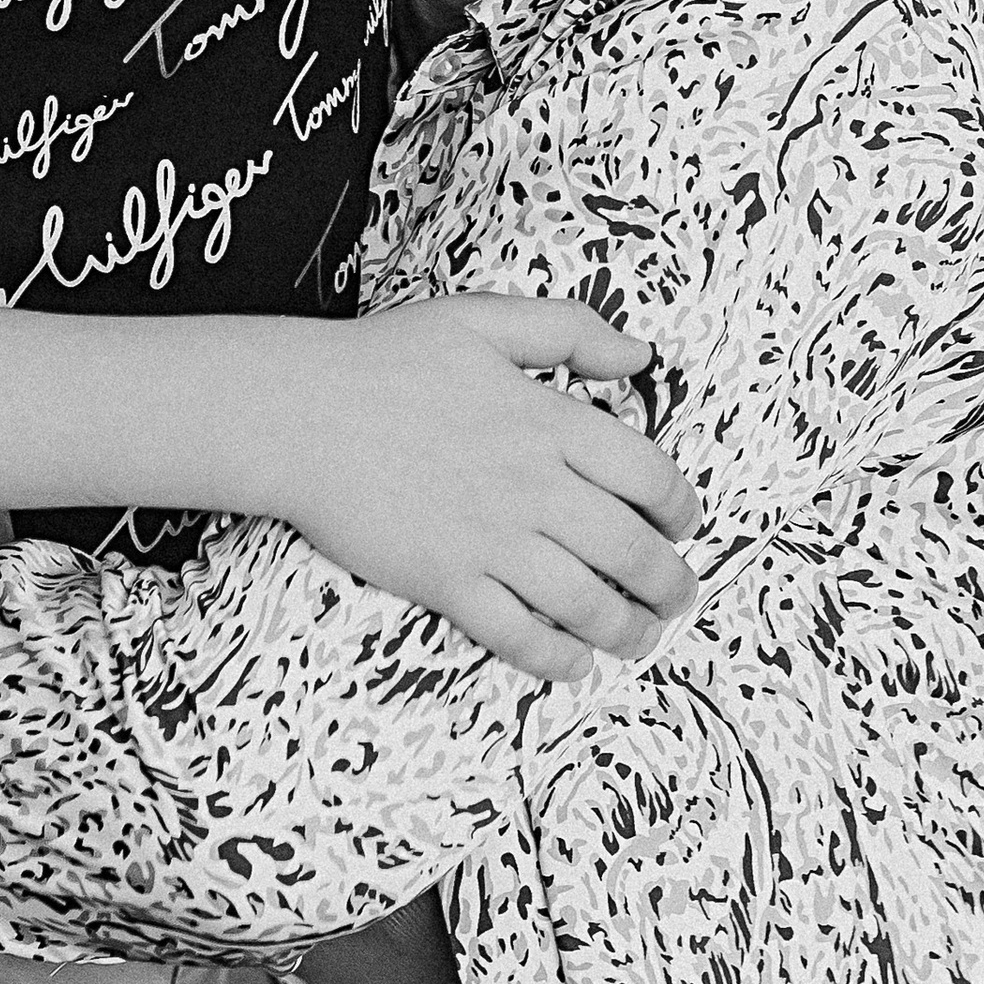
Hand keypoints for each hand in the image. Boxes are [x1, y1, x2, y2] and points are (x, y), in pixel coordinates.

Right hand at [268, 296, 700, 683]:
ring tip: (641, 637)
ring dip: (627, 628)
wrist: (299, 414)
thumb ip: (570, 330)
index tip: (683, 524)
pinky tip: (574, 664)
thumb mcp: (484, 319)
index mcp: (549, 420)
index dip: (679, 508)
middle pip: (630, 550)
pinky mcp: (446, 581)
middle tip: (678, 595)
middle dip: (668, 583)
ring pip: (585, 602)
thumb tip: (639, 359)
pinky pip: (517, 634)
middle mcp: (532, 486)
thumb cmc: (386, 360)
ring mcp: (490, 539)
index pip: (648, 475)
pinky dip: (556, 658)